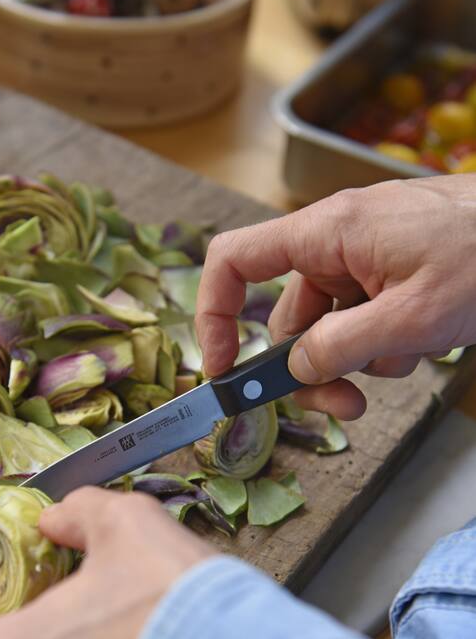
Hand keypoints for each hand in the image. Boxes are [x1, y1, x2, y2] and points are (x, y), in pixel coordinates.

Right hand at [196, 175, 475, 418]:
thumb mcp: (410, 317)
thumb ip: (341, 347)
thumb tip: (296, 370)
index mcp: (327, 232)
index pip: (233, 261)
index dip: (213, 315)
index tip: (222, 369)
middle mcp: (338, 241)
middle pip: (288, 313)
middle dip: (309, 366)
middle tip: (341, 406)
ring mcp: (368, 256)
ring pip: (330, 325)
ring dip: (356, 359)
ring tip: (404, 364)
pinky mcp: (394, 271)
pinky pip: (366, 317)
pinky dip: (385, 343)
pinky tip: (425, 343)